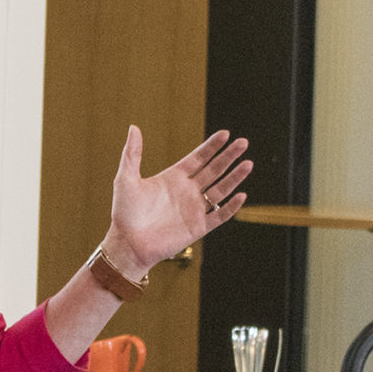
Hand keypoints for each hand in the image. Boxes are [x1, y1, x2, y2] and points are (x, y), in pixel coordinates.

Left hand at [103, 126, 250, 274]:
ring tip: (248, 163)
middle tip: (243, 142)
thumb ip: (132, 154)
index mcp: (173, 178)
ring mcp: (194, 209)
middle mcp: (187, 191)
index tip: (225, 134)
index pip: (198, 158)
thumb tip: (134, 127)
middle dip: (229, 156)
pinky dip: (231, 206)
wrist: (127, 243)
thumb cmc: (124, 213)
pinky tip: (241, 194)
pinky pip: (219, 215)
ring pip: (221, 190)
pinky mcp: (198, 227)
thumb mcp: (126, 179)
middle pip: (214, 170)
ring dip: (234, 177)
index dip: (212, 146)